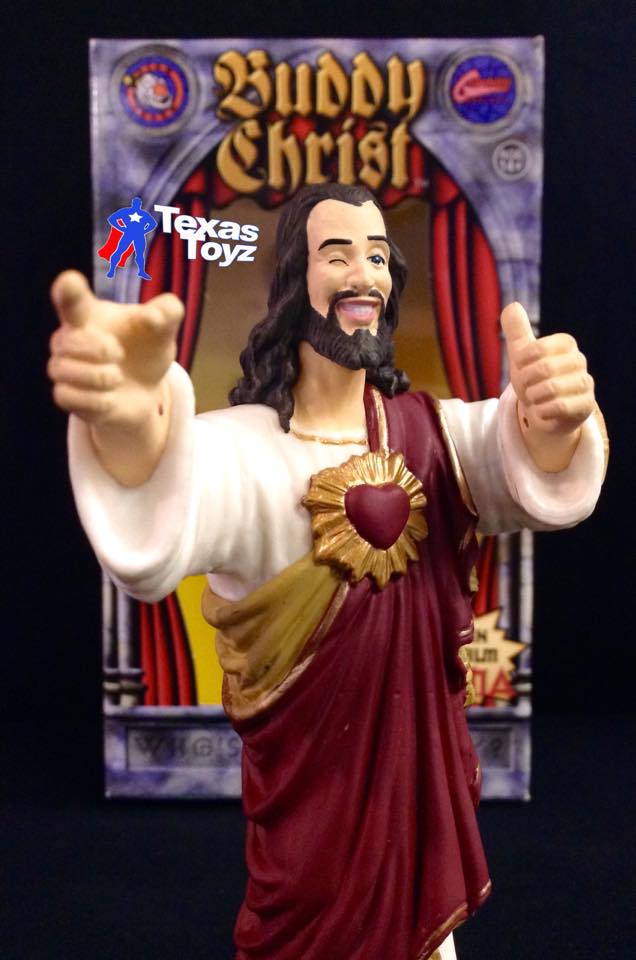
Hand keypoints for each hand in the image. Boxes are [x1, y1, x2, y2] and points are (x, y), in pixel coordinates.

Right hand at [48, 271, 183, 483]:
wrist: (146, 390)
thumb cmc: (146, 348)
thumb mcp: (164, 329)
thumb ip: (168, 311)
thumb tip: (152, 317)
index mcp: (88, 314)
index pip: (69, 297)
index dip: (68, 290)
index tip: (70, 282)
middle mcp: (68, 339)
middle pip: (65, 341)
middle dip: (94, 349)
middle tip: (118, 352)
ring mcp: (64, 368)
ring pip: (63, 371)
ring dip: (96, 377)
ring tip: (117, 377)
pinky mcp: (67, 396)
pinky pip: (67, 398)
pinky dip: (94, 400)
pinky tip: (111, 398)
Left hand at [501, 302, 594, 471]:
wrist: (544, 411)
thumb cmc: (533, 379)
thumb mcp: (521, 354)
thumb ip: (517, 330)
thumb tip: (512, 305)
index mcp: (565, 344)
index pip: (541, 347)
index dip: (524, 359)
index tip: (520, 365)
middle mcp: (579, 361)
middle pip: (545, 368)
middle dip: (527, 381)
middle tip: (526, 387)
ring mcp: (585, 383)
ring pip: (552, 388)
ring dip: (534, 397)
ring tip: (534, 399)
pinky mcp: (586, 405)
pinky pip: (560, 407)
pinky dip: (542, 411)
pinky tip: (541, 411)